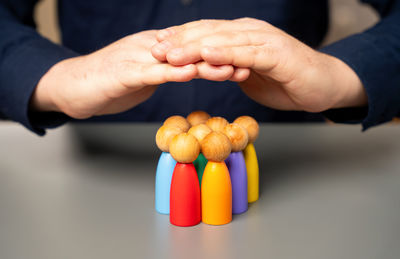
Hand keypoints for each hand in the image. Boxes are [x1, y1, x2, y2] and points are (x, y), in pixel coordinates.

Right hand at [31, 30, 236, 118]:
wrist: (73, 85)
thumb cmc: (110, 82)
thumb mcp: (144, 76)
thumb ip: (165, 71)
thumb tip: (186, 71)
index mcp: (157, 48)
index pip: (194, 49)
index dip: (220, 55)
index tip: (245, 62)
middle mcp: (150, 47)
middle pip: (192, 51)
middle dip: (221, 58)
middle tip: (249, 64)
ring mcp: (137, 58)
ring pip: (178, 59)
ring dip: (206, 64)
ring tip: (232, 69)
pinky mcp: (124, 72)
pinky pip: (153, 72)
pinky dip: (173, 73)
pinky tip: (190, 73)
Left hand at [152, 18, 366, 111]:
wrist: (322, 85)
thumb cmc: (286, 80)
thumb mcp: (249, 74)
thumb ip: (229, 67)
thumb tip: (208, 67)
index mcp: (241, 36)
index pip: (206, 33)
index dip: (180, 38)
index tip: (157, 45)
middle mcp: (250, 32)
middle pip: (209, 33)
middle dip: (179, 41)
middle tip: (155, 49)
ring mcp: (263, 40)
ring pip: (223, 40)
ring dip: (195, 46)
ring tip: (171, 54)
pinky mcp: (276, 54)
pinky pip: (247, 53)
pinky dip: (226, 53)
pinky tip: (207, 55)